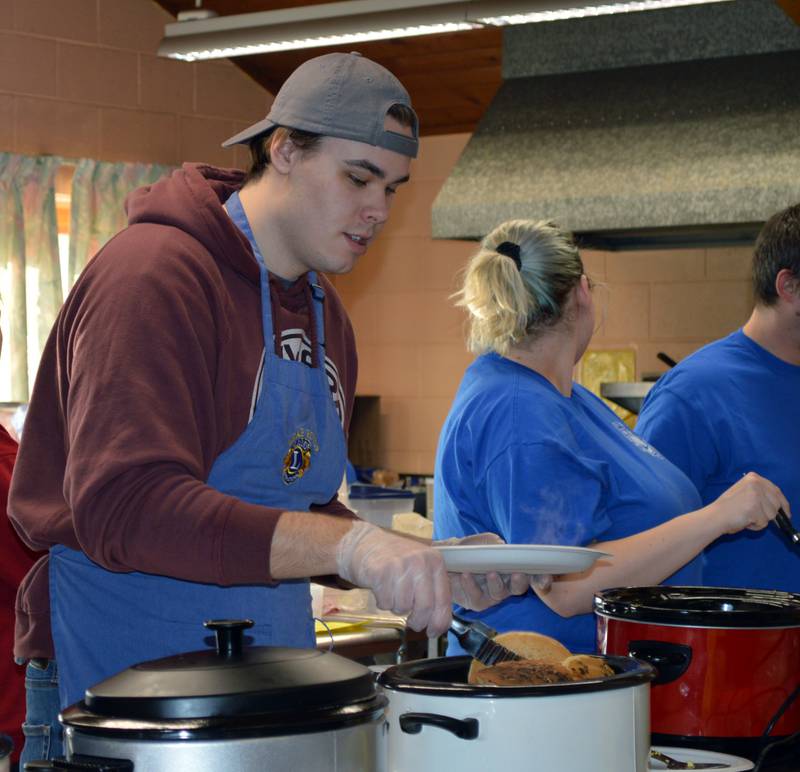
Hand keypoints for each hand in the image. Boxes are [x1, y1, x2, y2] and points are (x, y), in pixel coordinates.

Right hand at [336, 521, 450, 636]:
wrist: (364, 543)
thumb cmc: (395, 560)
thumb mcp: (421, 567)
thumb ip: (432, 591)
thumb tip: (440, 624)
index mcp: (435, 562)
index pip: (443, 600)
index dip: (439, 622)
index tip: (433, 632)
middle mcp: (420, 562)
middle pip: (425, 607)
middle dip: (417, 621)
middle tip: (411, 622)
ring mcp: (400, 565)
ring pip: (403, 607)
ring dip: (397, 608)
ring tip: (393, 593)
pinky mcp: (380, 572)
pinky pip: (385, 603)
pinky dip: (383, 603)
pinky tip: (381, 588)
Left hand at [436, 532, 549, 609]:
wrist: (446, 558)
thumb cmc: (470, 548)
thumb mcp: (483, 541)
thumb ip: (494, 543)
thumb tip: (504, 547)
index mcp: (513, 568)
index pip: (533, 575)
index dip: (542, 578)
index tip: (546, 576)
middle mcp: (506, 584)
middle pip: (520, 587)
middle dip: (521, 582)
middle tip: (519, 574)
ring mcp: (492, 594)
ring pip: (500, 594)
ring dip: (497, 584)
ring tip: (491, 573)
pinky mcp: (476, 601)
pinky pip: (477, 597)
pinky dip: (472, 585)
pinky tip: (467, 575)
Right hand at [710, 472, 789, 534]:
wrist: (715, 516)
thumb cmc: (728, 507)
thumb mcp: (745, 492)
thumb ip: (761, 495)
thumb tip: (781, 508)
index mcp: (753, 477)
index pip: (776, 491)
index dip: (783, 504)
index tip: (786, 513)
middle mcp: (756, 483)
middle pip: (777, 504)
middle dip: (769, 514)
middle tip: (755, 516)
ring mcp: (756, 495)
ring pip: (772, 515)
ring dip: (760, 520)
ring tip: (745, 517)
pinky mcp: (755, 508)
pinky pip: (764, 523)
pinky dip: (755, 526)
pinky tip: (743, 521)